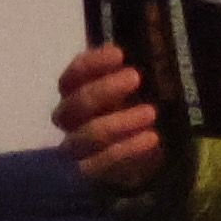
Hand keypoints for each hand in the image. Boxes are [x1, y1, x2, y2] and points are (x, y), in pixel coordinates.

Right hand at [51, 42, 164, 194]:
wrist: (139, 155)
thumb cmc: (132, 110)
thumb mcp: (131, 89)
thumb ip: (128, 71)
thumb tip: (149, 47)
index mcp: (75, 92)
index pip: (73, 74)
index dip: (92, 64)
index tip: (119, 54)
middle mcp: (69, 119)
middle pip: (76, 103)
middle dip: (104, 89)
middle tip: (135, 78)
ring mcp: (75, 148)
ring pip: (87, 134)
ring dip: (118, 122)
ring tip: (150, 112)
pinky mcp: (88, 173)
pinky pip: (101, 163)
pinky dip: (126, 149)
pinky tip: (151, 138)